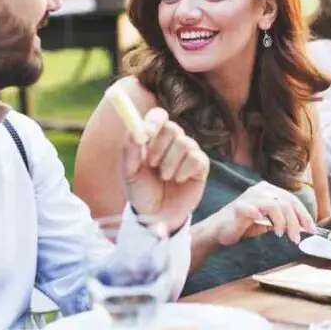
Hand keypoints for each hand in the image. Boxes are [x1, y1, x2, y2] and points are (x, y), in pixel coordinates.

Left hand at [122, 107, 209, 233]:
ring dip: (170, 163)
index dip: (154, 121)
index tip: (147, 134)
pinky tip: (179, 180)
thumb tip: (134, 131)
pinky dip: (184, 170)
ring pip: (184, 143)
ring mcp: (188, 152)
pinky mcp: (201, 165)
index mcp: (153, 138)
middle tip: (152, 164)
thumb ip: (130, 151)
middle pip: (172, 128)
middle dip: (160, 147)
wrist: (156, 215)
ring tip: (164, 177)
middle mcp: (171, 141)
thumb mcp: (129, 172)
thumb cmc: (141, 191)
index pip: (159, 116)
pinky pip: (197, 158)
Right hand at [211, 181, 316, 245]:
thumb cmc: (244, 225)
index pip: (292, 199)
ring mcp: (249, 197)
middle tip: (296, 238)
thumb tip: (303, 227)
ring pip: (275, 205)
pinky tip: (267, 228)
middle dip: (295, 221)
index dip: (304, 214)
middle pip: (286, 202)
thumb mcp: (268, 221)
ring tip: (281, 235)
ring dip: (283, 222)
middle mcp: (260, 190)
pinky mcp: (238, 207)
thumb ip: (283, 220)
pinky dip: (262, 218)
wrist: (219, 230)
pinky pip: (253, 209)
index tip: (312, 229)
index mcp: (268, 190)